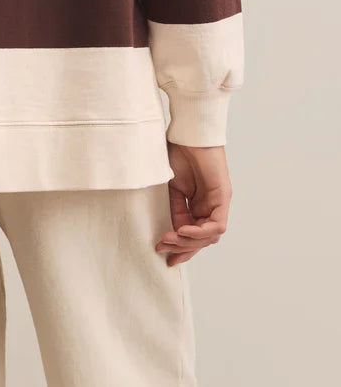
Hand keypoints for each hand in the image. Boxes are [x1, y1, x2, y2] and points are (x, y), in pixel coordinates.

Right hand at [154, 140, 231, 265]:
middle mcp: (211, 207)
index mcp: (198, 205)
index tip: (163, 254)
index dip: (180, 248)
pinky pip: (216, 225)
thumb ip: (174, 209)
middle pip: (201, 240)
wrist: (187, 133)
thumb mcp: (171, 187)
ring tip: (170, 237)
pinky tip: (183, 230)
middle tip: (162, 248)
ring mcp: (218, 203)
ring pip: (209, 236)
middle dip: (182, 248)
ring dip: (189, 242)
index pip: (193, 235)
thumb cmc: (178, 152)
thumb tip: (168, 232)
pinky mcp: (224, 197)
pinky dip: (200, 232)